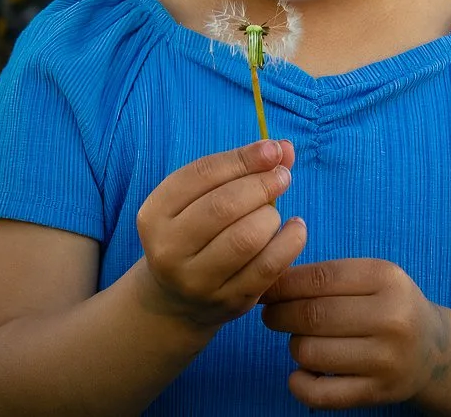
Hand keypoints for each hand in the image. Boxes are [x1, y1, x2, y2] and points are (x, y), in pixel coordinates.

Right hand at [134, 139, 306, 330]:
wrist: (177, 299)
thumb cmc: (194, 233)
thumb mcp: (201, 198)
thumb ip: (239, 168)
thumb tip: (284, 148)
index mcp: (155, 214)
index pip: (203, 174)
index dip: (243, 158)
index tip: (273, 150)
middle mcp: (168, 249)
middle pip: (224, 206)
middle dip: (261, 184)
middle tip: (282, 177)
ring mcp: (197, 281)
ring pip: (246, 238)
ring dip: (271, 215)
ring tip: (274, 212)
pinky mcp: (228, 301)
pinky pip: (268, 267)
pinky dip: (290, 242)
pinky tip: (295, 230)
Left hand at [259, 258, 449, 408]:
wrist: (433, 350)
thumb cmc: (389, 306)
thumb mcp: (371, 278)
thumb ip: (327, 276)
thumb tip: (270, 282)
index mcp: (386, 278)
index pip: (319, 279)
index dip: (283, 285)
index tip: (267, 290)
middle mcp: (391, 318)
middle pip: (312, 315)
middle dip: (279, 315)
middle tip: (271, 315)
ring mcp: (386, 359)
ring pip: (310, 352)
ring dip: (295, 346)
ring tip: (302, 341)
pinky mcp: (378, 392)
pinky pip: (321, 394)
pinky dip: (300, 384)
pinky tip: (300, 374)